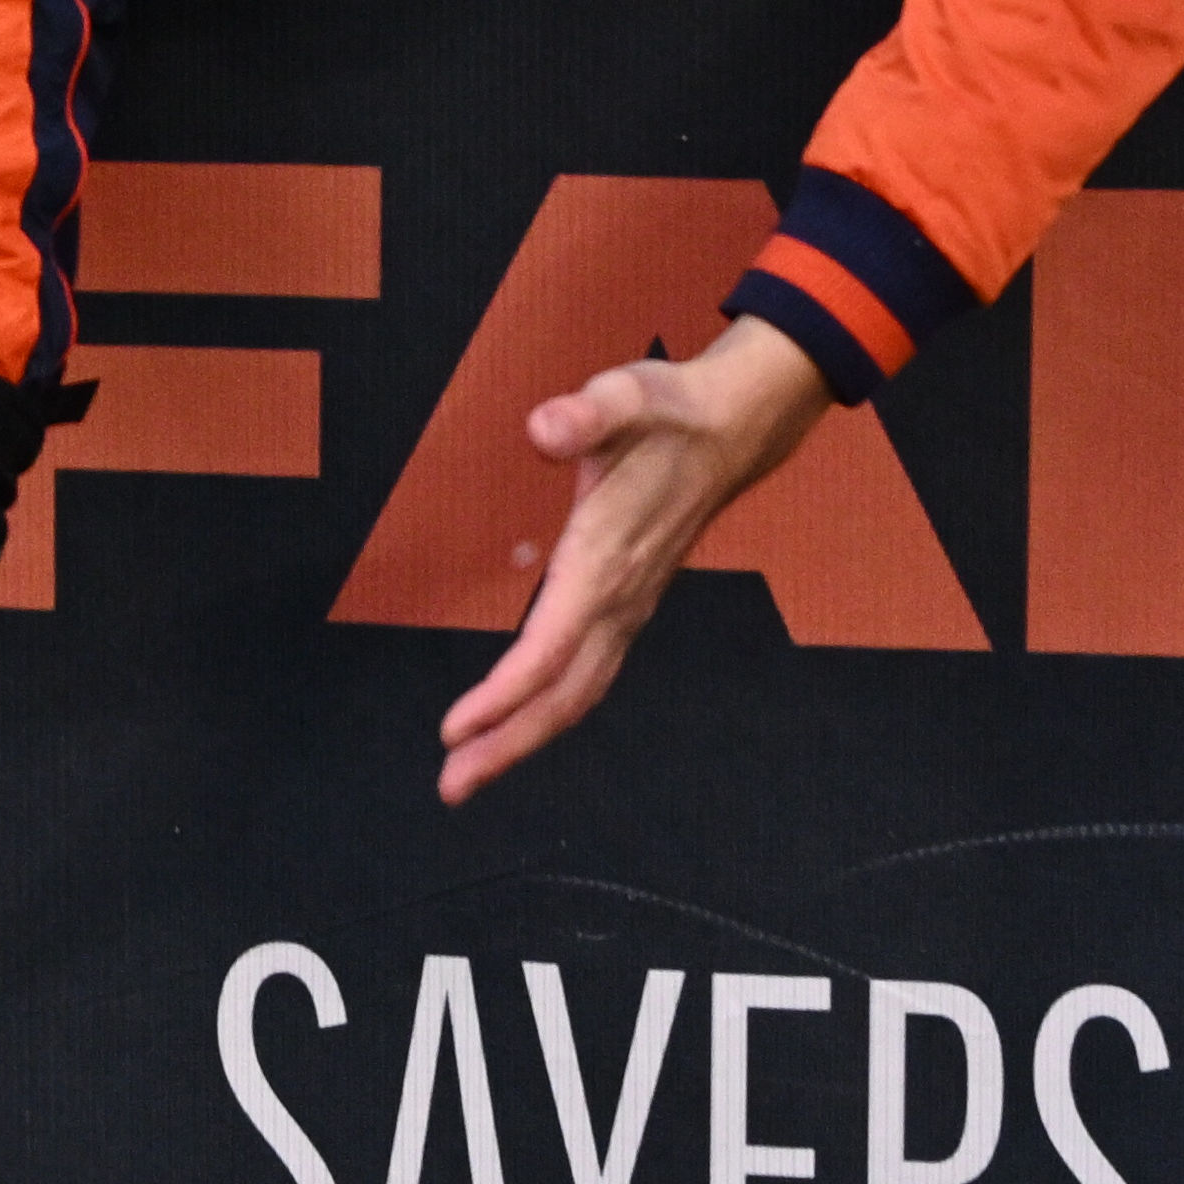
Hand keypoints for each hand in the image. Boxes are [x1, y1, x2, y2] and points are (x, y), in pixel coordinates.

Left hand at [436, 320, 830, 802]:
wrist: (733, 430)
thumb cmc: (670, 415)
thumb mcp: (627, 397)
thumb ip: (585, 414)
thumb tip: (546, 428)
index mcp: (606, 560)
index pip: (550, 647)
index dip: (502, 694)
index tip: (454, 728)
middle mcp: (619, 599)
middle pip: (562, 693)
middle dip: (506, 744)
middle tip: (450, 787)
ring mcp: (628, 609)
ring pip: (576, 693)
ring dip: (523, 737)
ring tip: (470, 772)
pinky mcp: (628, 606)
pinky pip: (586, 676)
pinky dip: (548, 708)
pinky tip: (518, 724)